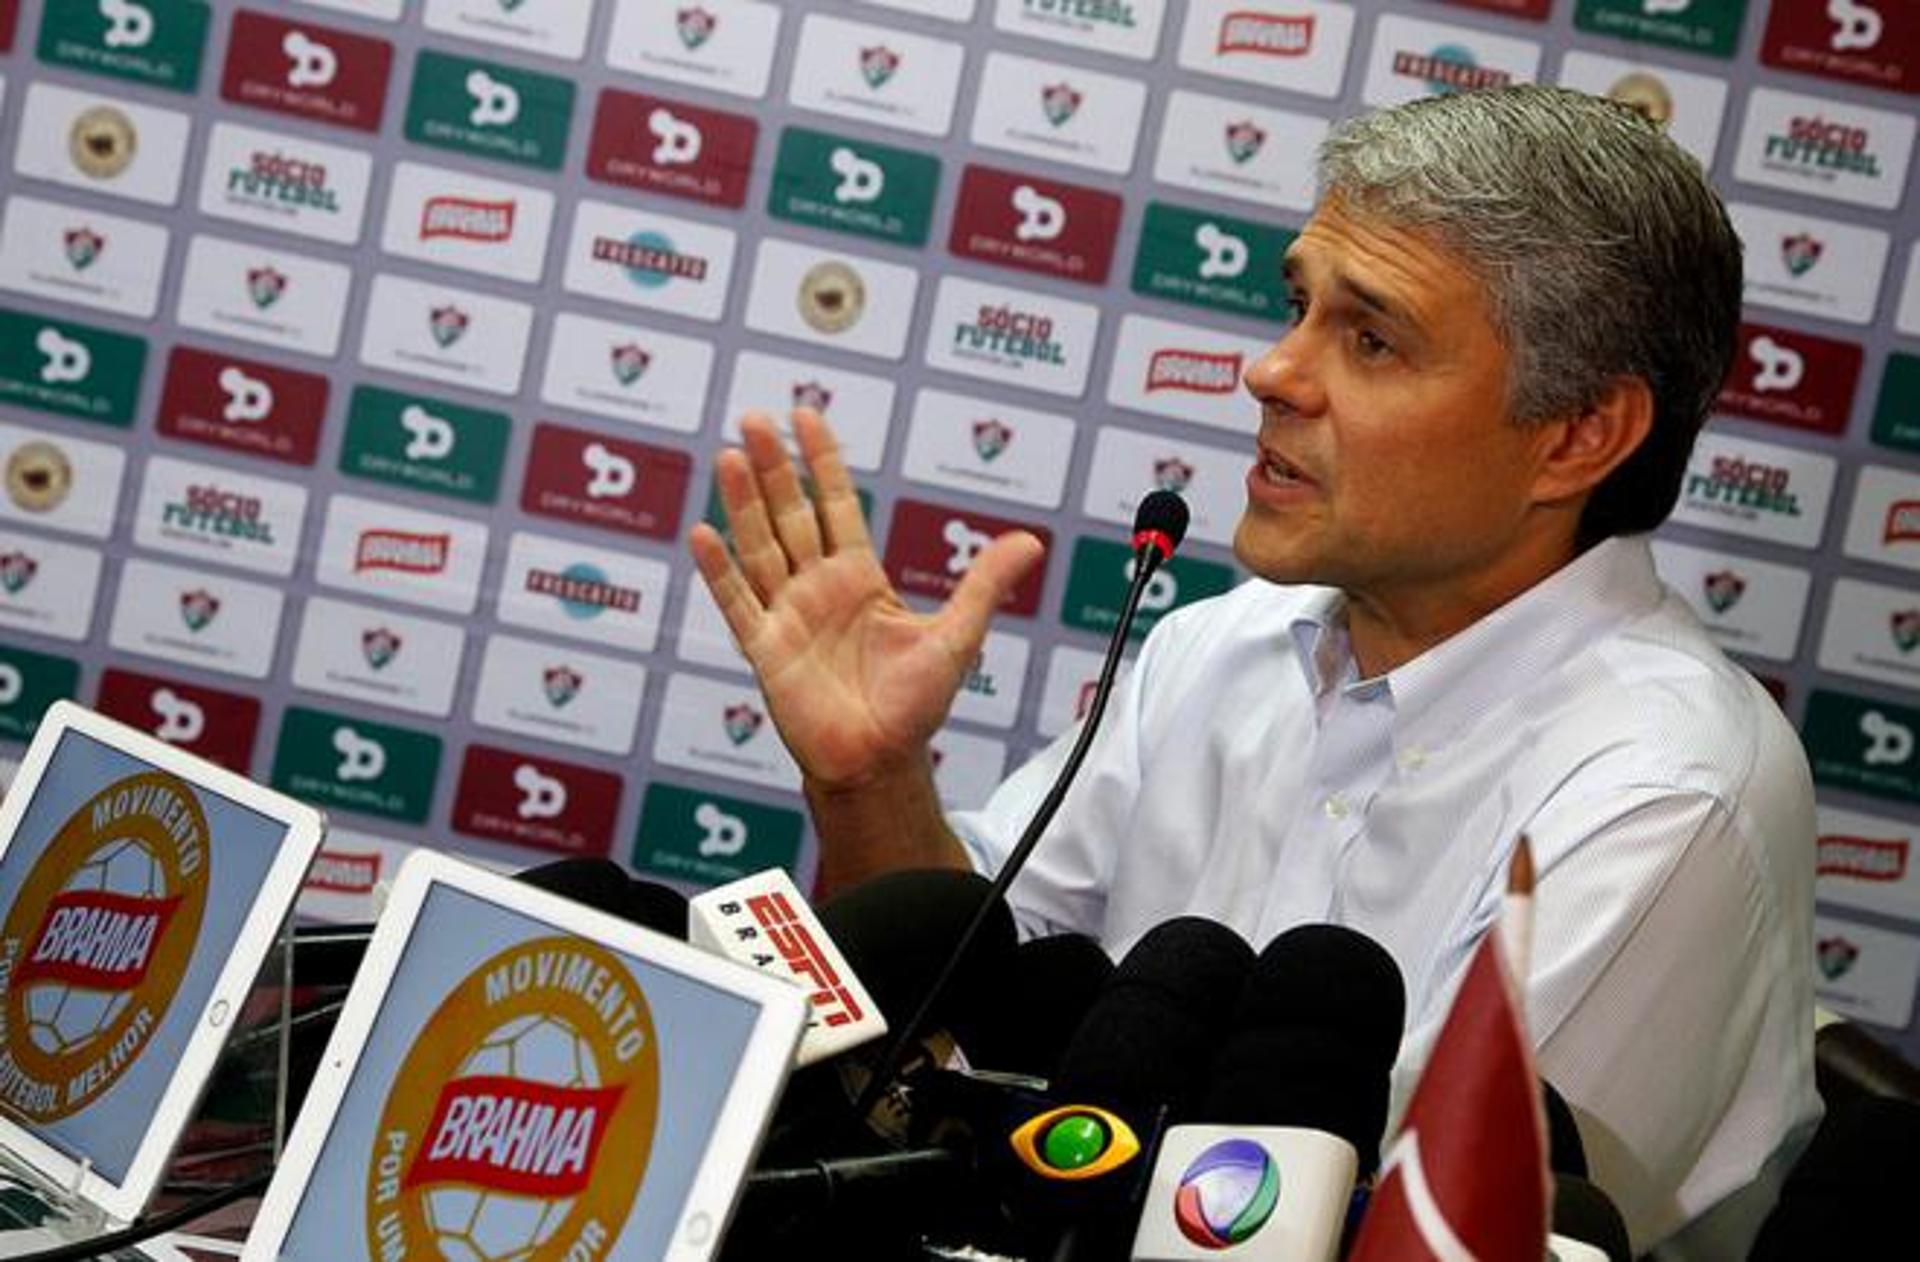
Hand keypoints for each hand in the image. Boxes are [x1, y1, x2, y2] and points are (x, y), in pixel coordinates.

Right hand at [689, 409, 1044, 790]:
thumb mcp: (957, 637)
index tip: (805, 415)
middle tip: (754, 418)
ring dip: (743, 502)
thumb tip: (1031, 543)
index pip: (838, 505)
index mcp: (861, 580)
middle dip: (774, 468)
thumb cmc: (914, 707)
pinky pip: (737, 604)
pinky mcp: (766, 650)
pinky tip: (702, 533)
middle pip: (792, 515)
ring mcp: (788, 616)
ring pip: (760, 546)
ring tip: (728, 454)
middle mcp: (819, 590)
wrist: (880, 763)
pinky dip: (719, 571)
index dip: (822, 461)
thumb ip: (985, 585)